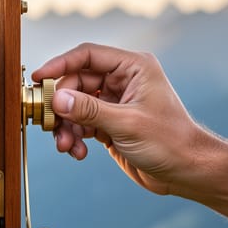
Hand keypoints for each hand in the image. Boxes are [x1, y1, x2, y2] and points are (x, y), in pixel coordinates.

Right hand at [31, 43, 216, 195]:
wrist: (187, 172)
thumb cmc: (170, 141)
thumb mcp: (126, 124)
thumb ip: (89, 109)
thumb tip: (57, 98)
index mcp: (133, 67)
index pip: (88, 55)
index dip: (61, 65)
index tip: (40, 78)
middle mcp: (123, 81)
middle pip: (76, 82)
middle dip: (62, 105)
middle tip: (51, 123)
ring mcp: (114, 102)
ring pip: (75, 106)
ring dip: (67, 126)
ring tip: (66, 145)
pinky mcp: (109, 123)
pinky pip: (81, 124)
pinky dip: (75, 137)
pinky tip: (78, 151)